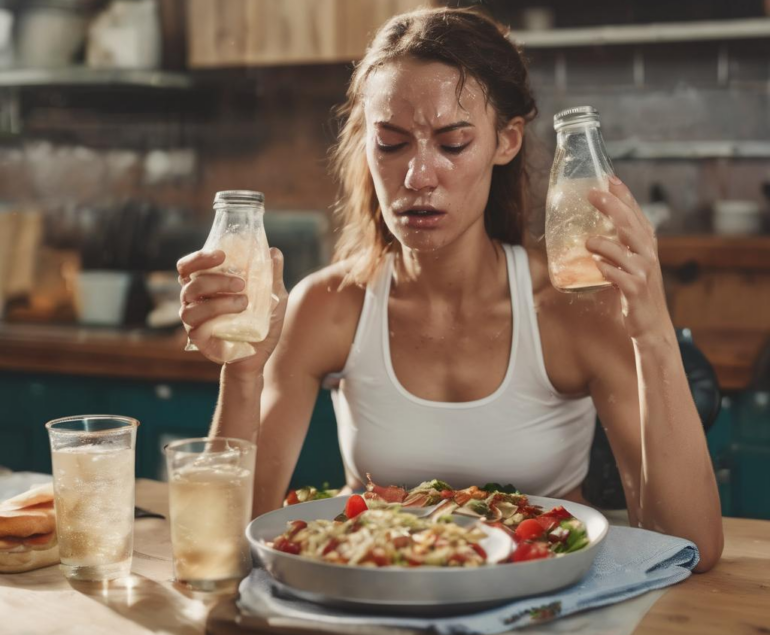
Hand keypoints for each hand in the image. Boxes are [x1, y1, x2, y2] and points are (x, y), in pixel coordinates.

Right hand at [176, 248, 288, 373]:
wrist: (259, 355)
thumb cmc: (262, 323)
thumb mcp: (273, 298)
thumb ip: (272, 276)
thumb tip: (274, 251)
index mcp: (206, 286)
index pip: (188, 267)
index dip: (199, 258)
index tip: (222, 254)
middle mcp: (195, 301)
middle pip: (190, 283)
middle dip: (216, 280)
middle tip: (241, 283)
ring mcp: (194, 321)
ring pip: (191, 306)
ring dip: (218, 302)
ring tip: (244, 303)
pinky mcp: (198, 339)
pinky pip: (197, 328)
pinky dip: (214, 321)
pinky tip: (234, 319)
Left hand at [585, 176, 673, 341]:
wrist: (651, 324)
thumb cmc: (636, 291)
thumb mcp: (630, 265)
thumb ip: (619, 247)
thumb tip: (594, 231)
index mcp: (646, 245)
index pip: (636, 214)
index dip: (624, 196)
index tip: (610, 179)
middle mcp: (648, 254)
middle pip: (630, 224)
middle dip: (612, 206)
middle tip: (592, 193)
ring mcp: (643, 271)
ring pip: (622, 249)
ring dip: (602, 243)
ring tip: (588, 242)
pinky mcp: (635, 289)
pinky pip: (617, 275)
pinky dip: (605, 269)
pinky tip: (597, 266)